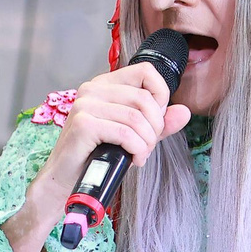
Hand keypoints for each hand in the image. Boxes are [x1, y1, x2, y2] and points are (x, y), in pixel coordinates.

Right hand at [31, 63, 189, 205]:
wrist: (66, 181)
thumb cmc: (96, 156)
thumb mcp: (134, 136)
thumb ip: (158, 123)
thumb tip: (184, 112)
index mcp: (105, 84)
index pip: (146, 71)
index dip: (161, 95)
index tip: (156, 121)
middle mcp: (92, 89)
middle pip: (144, 98)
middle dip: (155, 127)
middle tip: (147, 146)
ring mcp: (85, 105)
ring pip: (137, 117)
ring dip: (146, 142)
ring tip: (140, 155)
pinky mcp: (83, 124)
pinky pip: (125, 132)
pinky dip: (137, 149)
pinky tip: (133, 160)